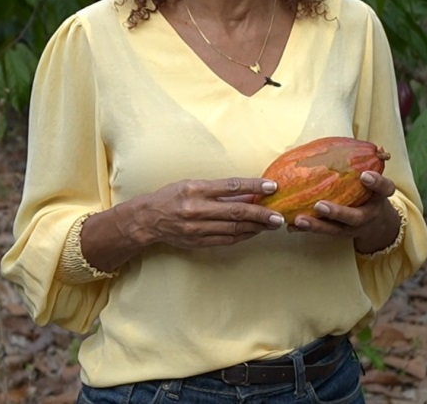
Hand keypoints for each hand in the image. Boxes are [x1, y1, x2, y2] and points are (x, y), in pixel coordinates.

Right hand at [133, 177, 284, 249]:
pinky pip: (226, 240)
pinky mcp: (198, 241)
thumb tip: (249, 191)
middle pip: (236, 212)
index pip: (231, 186)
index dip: (254, 186)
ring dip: (256, 227)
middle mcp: (197, 209)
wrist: (148, 219)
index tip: (272, 186)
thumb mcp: (193, 185)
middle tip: (279, 216)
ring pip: (233, 228)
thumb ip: (220, 189)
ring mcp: (197, 228)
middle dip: (261, 214)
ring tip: (272, 224)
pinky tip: (255, 231)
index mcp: (196, 190)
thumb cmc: (172, 196)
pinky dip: (243, 236)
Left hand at [292, 171, 400, 254]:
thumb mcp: (377, 182)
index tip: (365, 175)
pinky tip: (291, 225)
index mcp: (379, 198)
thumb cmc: (372, 194)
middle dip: (337, 212)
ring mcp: (351, 228)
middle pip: (354, 217)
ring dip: (316, 225)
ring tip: (299, 219)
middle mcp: (366, 216)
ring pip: (334, 229)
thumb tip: (378, 147)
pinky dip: (307, 229)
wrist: (377, 225)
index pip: (384, 189)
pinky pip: (322, 232)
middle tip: (320, 205)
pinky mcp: (338, 233)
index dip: (376, 183)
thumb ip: (371, 164)